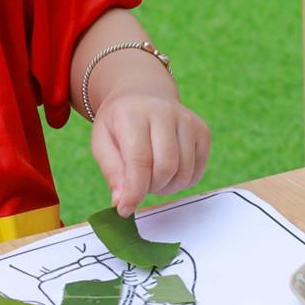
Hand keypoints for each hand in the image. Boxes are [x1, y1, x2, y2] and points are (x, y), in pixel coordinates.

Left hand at [90, 92, 210, 215]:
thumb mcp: (102, 141)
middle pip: (166, 167)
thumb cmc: (119, 122)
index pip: (140, 159)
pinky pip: (197, 171)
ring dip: (166, 186)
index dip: (134, 190)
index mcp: (134, 113)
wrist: (142, 95)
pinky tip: (168, 171)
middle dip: (151, 187)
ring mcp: (188, 120)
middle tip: (139, 184)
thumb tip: (122, 202)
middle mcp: (165, 112)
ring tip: (151, 176)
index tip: (125, 209)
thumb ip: (111, 171)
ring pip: (184, 172)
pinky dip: (182, 181)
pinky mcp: (203, 130)